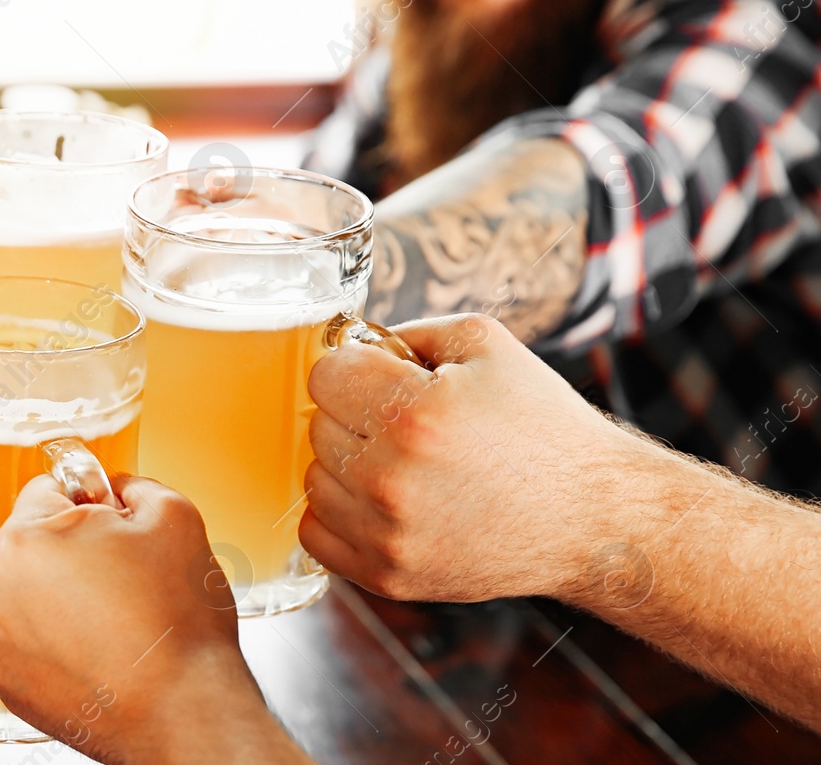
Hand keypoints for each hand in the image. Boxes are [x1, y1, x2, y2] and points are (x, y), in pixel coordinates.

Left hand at [0, 476, 307, 764]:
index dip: (93, 504)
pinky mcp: (9, 686)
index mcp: (25, 539)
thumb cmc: (177, 623)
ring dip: (66, 600)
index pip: (48, 491)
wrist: (184, 713)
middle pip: (37, 545)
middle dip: (78, 553)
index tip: (119, 528)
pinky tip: (102, 655)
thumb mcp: (174, 516)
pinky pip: (32, 644)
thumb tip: (116, 490)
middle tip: (130, 581)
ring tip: (118, 624)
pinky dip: (60, 645)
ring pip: (33, 596)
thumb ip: (134, 485)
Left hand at [303, 313, 648, 602]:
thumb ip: (407, 331)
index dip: (356, 368)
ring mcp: (386, 535)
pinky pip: (315, 533)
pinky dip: (342, 514)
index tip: (384, 378)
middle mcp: (392, 478)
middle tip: (410, 425)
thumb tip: (348, 343)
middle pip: (318, 425)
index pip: (324, 374)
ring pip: (314, 478)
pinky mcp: (387, 576)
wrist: (593, 518)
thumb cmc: (542, 428)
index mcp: (414, 414)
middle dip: (356, 414)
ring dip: (348, 465)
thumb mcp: (487, 345)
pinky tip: (387, 502)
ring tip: (407, 465)